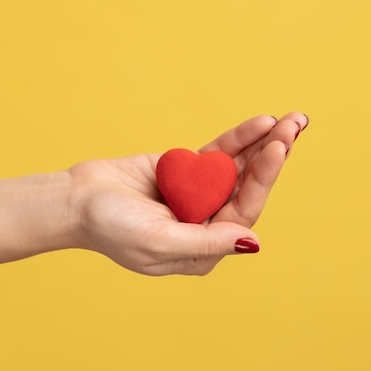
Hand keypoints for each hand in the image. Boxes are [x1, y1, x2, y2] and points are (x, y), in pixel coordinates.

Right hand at [68, 112, 308, 275]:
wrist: (76, 200)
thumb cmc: (110, 227)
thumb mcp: (156, 241)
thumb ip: (205, 242)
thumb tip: (251, 242)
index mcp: (204, 250)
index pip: (243, 214)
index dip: (262, 180)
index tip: (277, 149)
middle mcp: (208, 223)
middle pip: (248, 188)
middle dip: (272, 156)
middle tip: (294, 126)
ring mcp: (199, 195)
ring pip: (238, 168)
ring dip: (263, 143)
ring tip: (291, 120)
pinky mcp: (188, 172)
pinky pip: (218, 154)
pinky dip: (238, 138)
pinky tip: (261, 122)